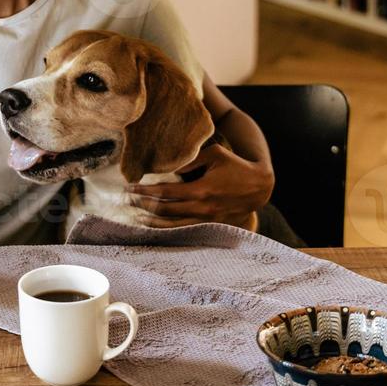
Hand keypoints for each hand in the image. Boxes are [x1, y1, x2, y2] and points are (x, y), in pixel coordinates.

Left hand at [126, 142, 272, 225]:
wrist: (259, 186)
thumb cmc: (235, 165)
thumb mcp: (214, 154)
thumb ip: (189, 160)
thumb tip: (165, 165)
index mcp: (201, 190)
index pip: (165, 192)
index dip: (145, 190)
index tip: (130, 188)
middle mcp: (202, 209)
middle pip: (164, 211)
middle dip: (143, 205)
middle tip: (127, 200)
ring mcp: (208, 221)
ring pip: (173, 226)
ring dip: (152, 222)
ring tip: (136, 217)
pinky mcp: (212, 227)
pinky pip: (186, 231)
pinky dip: (170, 230)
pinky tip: (157, 227)